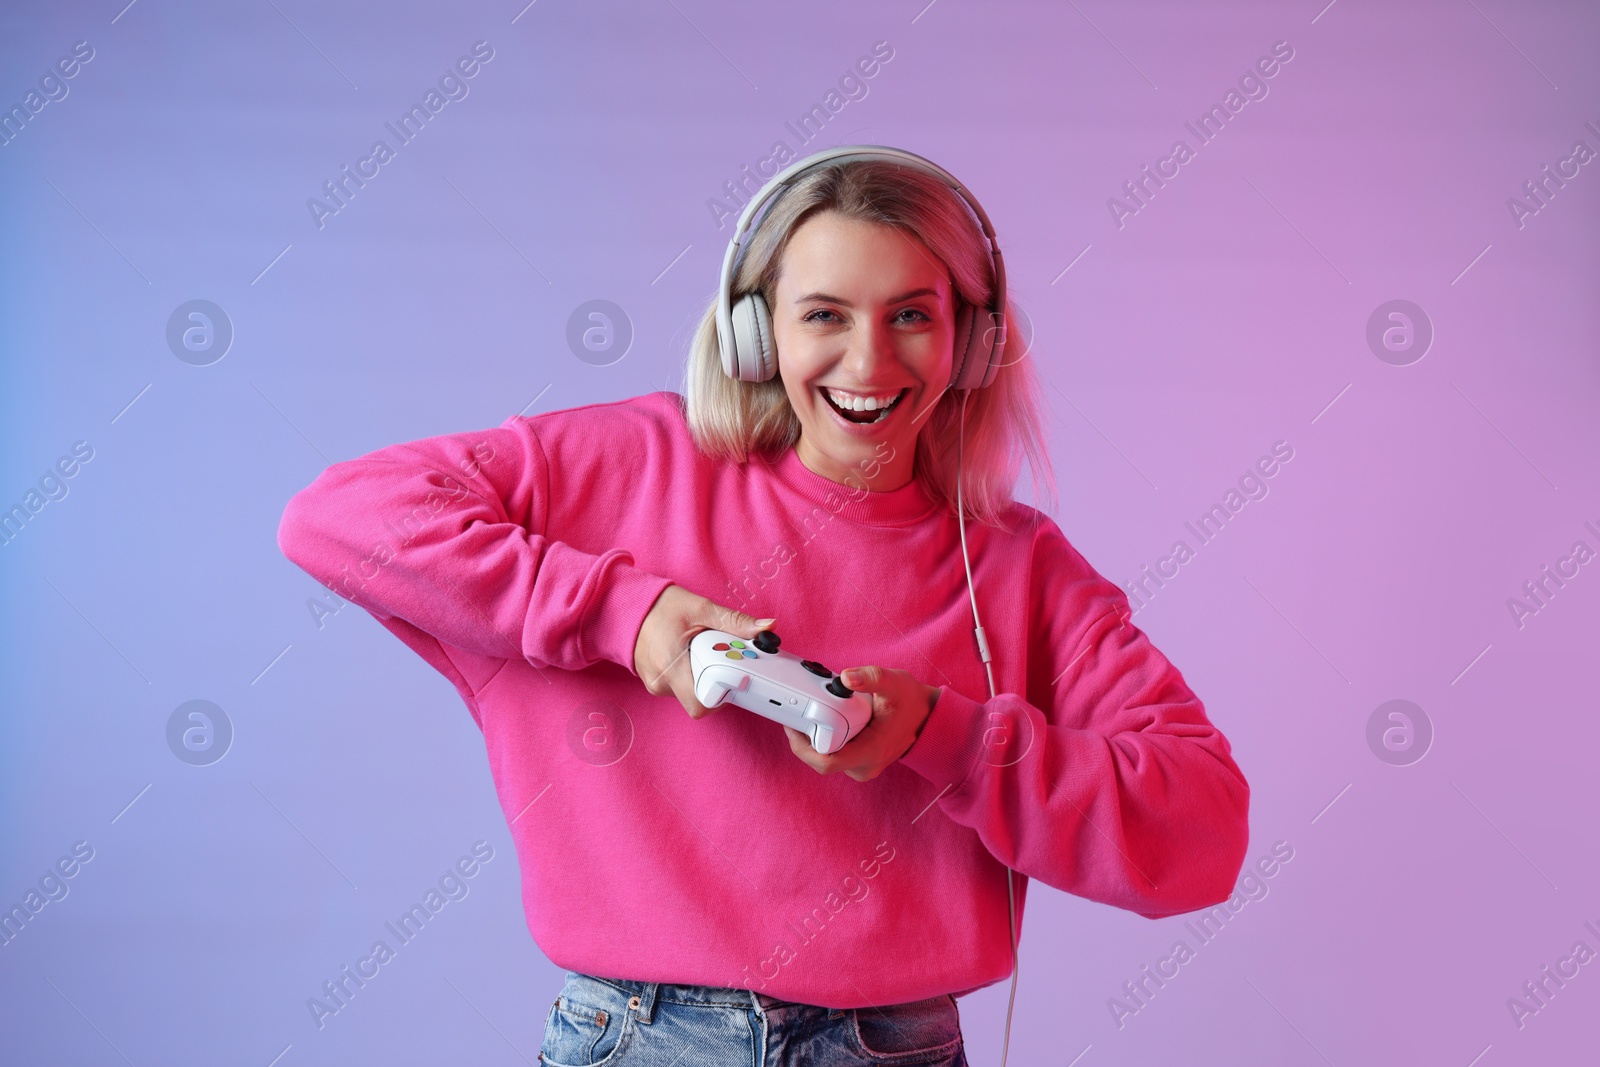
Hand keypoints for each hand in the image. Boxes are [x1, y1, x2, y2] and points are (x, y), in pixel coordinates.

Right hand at [634, 585, 774, 719]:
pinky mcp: (655, 684)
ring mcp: (656, 685)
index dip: (723, 695)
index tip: (734, 677)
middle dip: (716, 685)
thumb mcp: (701, 608)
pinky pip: (681, 689)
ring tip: (702, 653)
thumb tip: (767, 628)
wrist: (627, 607)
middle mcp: (661, 681)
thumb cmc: (660, 607)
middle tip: (721, 661)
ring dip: (703, 679)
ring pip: (691, 695)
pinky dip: (691, 676)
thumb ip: (734, 621)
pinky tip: (691, 657)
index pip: (702, 704)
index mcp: (671, 665)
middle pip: (700, 701)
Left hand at [784, 665, 939, 781]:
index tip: (793, 724)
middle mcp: (864, 765)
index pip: (826, 762)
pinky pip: (833, 755)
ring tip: (810, 713)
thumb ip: (871, 677)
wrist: (927, 717)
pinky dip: (824, 739)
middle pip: (820, 760)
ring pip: (825, 759)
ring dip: (813, 739)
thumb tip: (846, 677)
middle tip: (797, 712)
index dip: (803, 746)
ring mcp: (862, 766)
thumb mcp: (894, 683)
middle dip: (804, 738)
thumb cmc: (911, 702)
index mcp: (871, 750)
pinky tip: (822, 721)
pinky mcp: (859, 762)